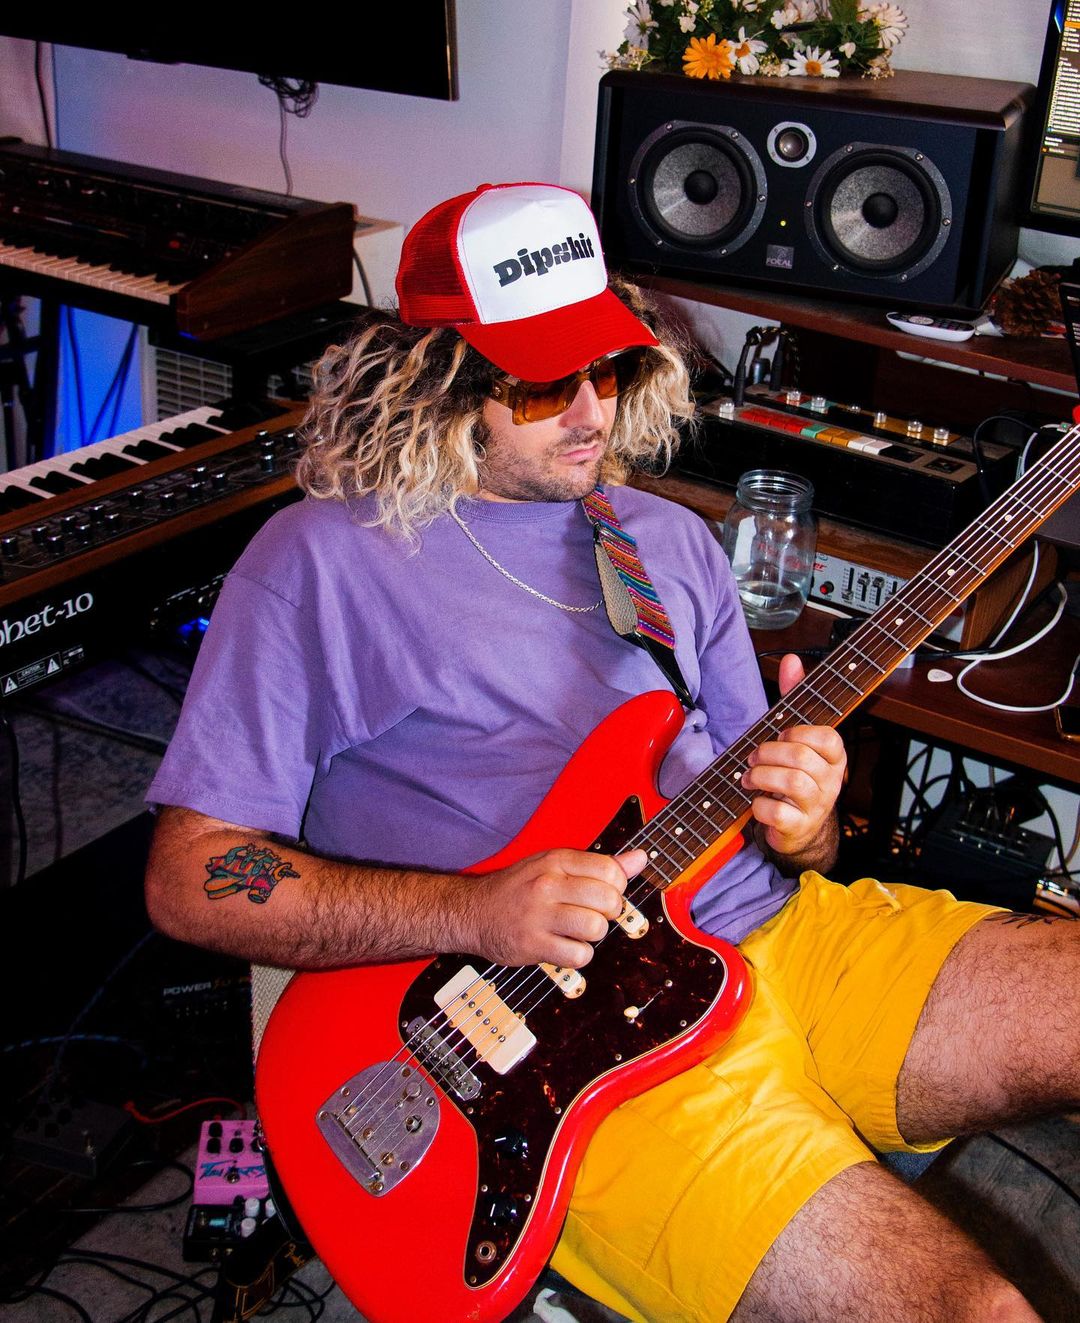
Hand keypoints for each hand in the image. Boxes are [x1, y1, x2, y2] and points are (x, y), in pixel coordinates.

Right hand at [463, 847, 645, 968]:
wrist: (473, 912)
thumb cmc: (519, 888)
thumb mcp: (554, 864)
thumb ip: (599, 863)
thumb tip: (640, 858)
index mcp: (556, 860)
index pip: (610, 870)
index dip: (617, 887)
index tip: (604, 893)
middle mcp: (548, 884)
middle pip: (609, 901)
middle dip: (609, 913)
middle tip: (592, 914)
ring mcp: (539, 915)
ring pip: (596, 929)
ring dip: (593, 935)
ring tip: (576, 930)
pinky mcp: (532, 945)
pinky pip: (579, 956)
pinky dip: (578, 956)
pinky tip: (564, 946)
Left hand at [741, 654, 845, 859]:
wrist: (800, 826)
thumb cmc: (796, 774)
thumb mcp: (796, 734)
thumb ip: (795, 698)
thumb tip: (792, 659)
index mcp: (833, 754)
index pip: (828, 736)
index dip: (798, 732)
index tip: (780, 735)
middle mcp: (831, 779)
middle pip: (801, 757)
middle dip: (768, 753)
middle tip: (754, 757)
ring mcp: (817, 805)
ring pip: (792, 783)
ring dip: (761, 776)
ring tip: (750, 777)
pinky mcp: (799, 827)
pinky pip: (778, 812)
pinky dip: (759, 805)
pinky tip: (756, 801)